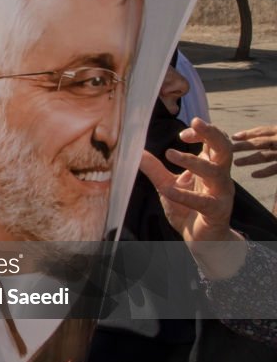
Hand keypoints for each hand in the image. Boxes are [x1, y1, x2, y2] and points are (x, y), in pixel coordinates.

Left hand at [139, 118, 244, 278]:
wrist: (201, 239)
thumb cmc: (187, 209)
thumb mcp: (167, 186)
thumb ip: (155, 169)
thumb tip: (136, 151)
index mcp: (211, 167)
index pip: (214, 142)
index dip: (202, 132)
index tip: (183, 133)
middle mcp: (220, 177)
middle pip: (224, 149)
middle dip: (212, 134)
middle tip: (196, 122)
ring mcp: (221, 194)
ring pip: (216, 172)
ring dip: (193, 161)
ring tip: (170, 153)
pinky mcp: (217, 211)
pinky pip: (203, 201)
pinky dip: (184, 195)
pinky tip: (168, 190)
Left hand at [232, 124, 276, 177]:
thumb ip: (272, 138)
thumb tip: (258, 140)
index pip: (263, 131)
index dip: (248, 134)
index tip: (233, 137)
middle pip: (260, 142)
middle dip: (244, 146)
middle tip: (229, 149)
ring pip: (265, 156)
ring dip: (249, 159)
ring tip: (236, 163)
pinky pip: (275, 168)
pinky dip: (265, 172)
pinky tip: (253, 175)